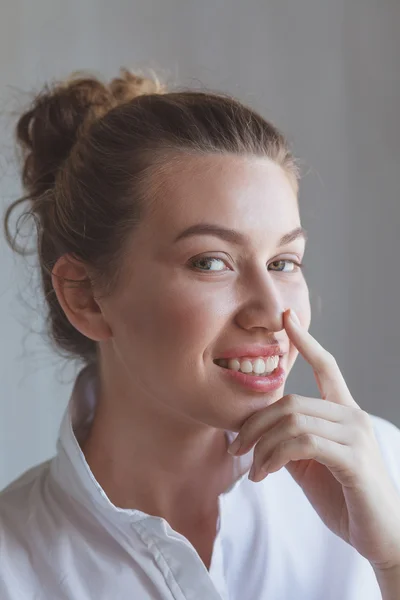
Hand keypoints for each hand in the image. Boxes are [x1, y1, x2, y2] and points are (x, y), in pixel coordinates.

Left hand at [228, 309, 399, 569]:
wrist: (383, 538)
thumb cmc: (347, 500)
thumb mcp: (313, 466)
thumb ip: (291, 443)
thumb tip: (259, 433)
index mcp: (345, 413)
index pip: (326, 366)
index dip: (306, 340)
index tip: (287, 317)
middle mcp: (353, 416)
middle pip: (291, 401)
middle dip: (255, 423)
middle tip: (237, 447)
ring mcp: (355, 435)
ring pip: (293, 420)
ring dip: (261, 445)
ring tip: (253, 470)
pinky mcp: (353, 458)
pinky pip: (302, 443)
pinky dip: (273, 456)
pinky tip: (264, 474)